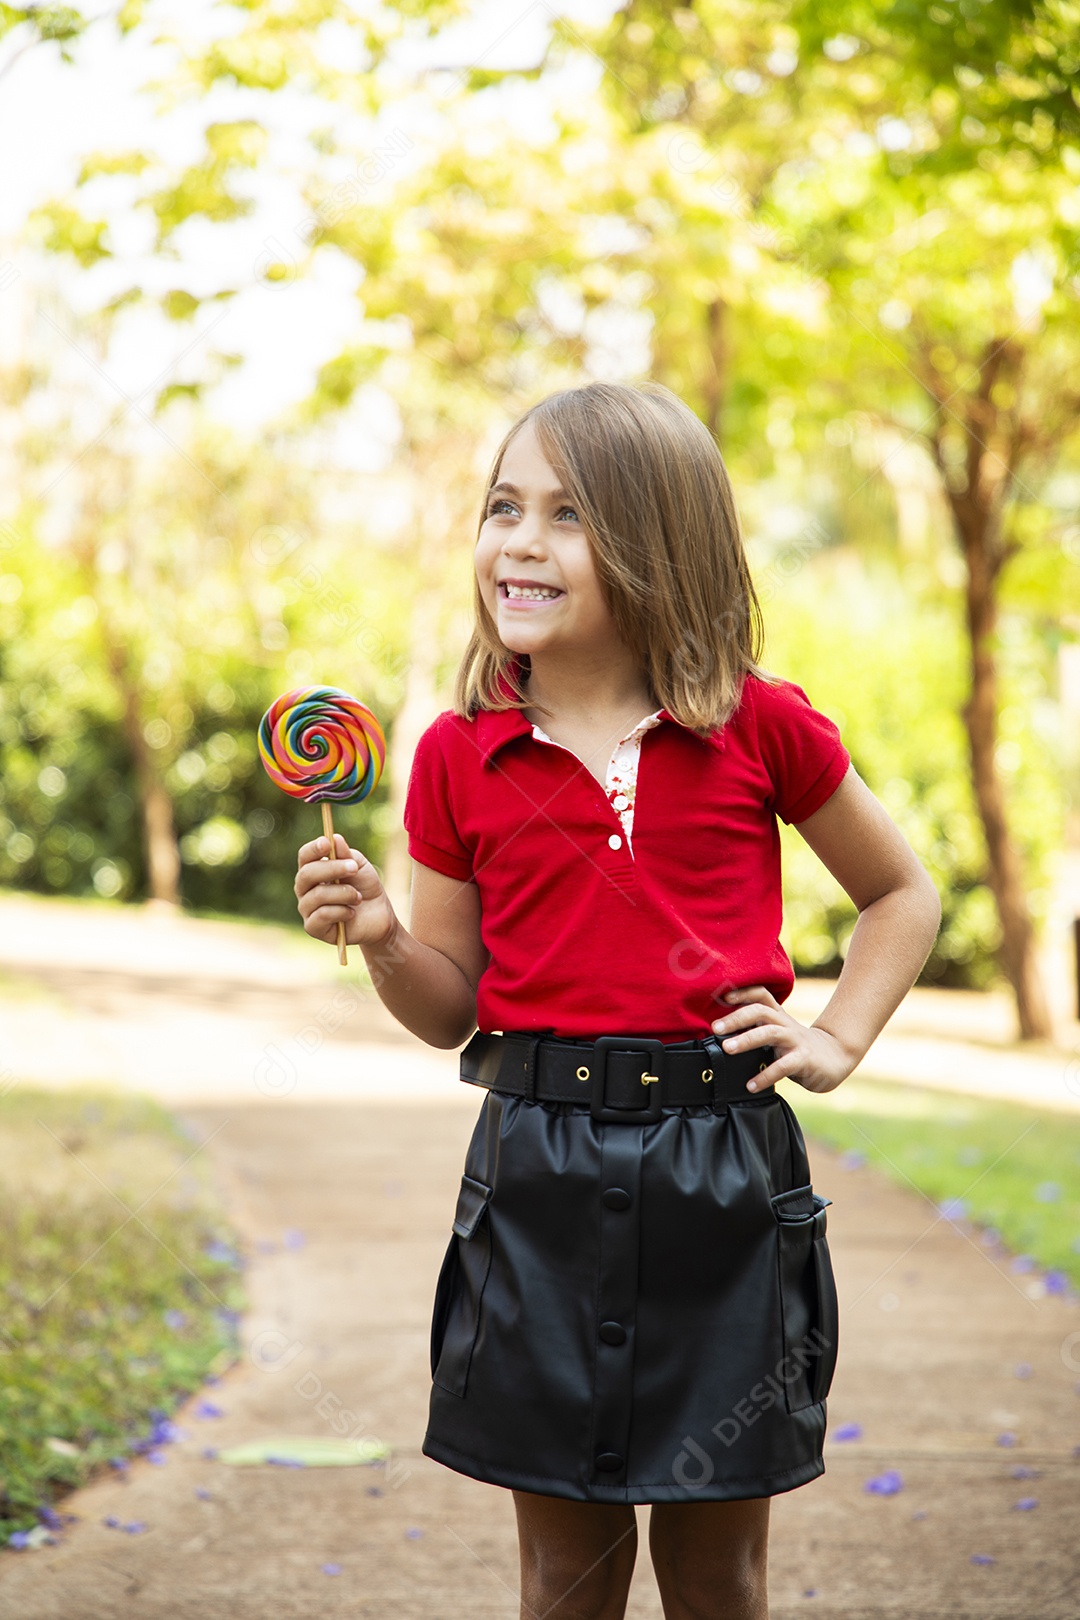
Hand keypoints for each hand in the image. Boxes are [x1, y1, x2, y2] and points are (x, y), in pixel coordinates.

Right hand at [295, 833, 395, 949]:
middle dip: (332, 869)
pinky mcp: (313, 928)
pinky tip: (351, 913)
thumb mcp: (359, 867)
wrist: (378, 918)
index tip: (327, 843)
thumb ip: (346, 854)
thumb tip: (335, 838)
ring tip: (358, 897)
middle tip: (354, 868)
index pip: (305, 857)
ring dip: (343, 893)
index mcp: (313, 871)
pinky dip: (341, 912)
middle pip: (306, 874)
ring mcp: (307, 909)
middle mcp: (305, 889)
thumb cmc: (365, 889)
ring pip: (317, 896)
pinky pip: (322, 915)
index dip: (313, 849)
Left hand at [710, 985, 854, 1094]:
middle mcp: (785, 1024)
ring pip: (770, 1033)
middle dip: (736, 1018)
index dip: (743, 993)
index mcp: (778, 1016)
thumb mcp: (777, 1034)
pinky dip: (765, 1076)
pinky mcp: (804, 1059)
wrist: (835, 1057)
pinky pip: (783, 1066)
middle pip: (760, 1011)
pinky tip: (751, 1085)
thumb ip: (756, 1031)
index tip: (722, 997)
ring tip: (728, 1049)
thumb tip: (722, 1036)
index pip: (761, 995)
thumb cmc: (798, 1047)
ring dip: (746, 1039)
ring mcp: (796, 1040)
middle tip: (716, 1028)